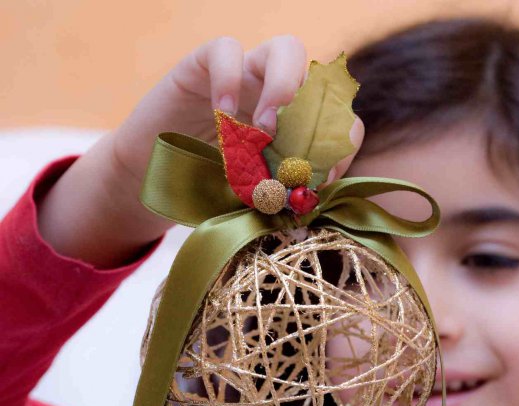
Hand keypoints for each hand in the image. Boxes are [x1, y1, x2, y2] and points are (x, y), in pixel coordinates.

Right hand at [37, 35, 363, 267]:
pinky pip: (225, 50)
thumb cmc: (205, 189)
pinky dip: (227, 78)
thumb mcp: (248, 199)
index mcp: (296, 127)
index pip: (340, 121)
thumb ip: (274, 200)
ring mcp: (245, 76)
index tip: (321, 183)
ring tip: (263, 133)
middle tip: (296, 156)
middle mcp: (276, 96)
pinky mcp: (202, 66)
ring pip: (286, 50)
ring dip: (284, 91)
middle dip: (318, 118)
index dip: (340, 147)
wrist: (153, 177)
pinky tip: (223, 115)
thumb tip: (304, 218)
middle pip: (322, 80)